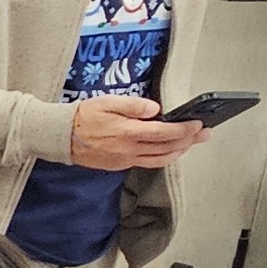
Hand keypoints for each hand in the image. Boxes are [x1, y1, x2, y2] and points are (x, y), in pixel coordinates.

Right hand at [68, 92, 203, 170]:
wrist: (62, 137)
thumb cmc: (83, 116)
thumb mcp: (107, 102)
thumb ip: (133, 105)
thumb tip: (155, 109)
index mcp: (128, 132)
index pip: (164, 132)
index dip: (184, 129)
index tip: (197, 124)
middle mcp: (129, 150)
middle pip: (167, 148)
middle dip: (189, 141)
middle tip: (204, 133)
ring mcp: (125, 160)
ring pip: (160, 160)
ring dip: (179, 151)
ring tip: (190, 143)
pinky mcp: (120, 165)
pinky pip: (148, 163)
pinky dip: (163, 157)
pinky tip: (169, 150)